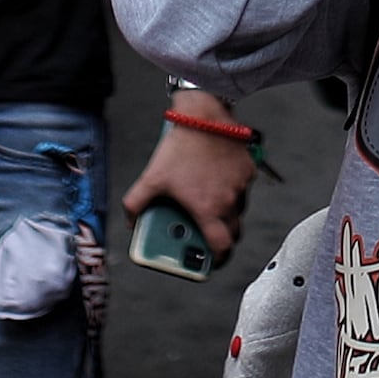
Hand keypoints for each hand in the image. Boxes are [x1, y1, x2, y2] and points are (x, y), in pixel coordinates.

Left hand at [122, 113, 258, 257]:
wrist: (203, 115)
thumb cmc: (180, 147)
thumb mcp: (152, 177)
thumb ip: (136, 203)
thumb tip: (131, 220)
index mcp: (208, 209)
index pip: (221, 246)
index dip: (218, 259)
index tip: (213, 261)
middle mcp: (229, 201)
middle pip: (233, 232)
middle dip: (223, 237)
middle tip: (209, 234)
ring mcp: (241, 185)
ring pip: (239, 208)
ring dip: (227, 211)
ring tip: (208, 203)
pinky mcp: (248, 169)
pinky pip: (243, 187)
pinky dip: (232, 188)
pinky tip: (216, 179)